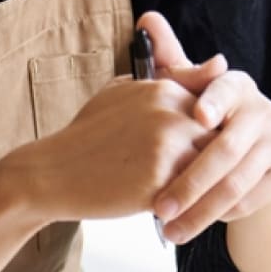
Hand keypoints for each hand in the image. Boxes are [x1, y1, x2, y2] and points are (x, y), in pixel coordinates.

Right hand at [10, 77, 206, 222]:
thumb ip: (174, 80)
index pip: (216, 113)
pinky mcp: (161, 179)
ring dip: (206, 184)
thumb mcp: (126, 93)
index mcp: (166, 90)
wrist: (50, 173)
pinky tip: (173, 208)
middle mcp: (171, 112)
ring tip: (184, 195)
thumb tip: (220, 63)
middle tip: (197, 180)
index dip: (209, 137)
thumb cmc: (91, 135)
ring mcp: (167, 145)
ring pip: (212, 169)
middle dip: (213, 162)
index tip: (195, 152)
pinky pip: (196, 194)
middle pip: (220, 141)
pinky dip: (191, 204)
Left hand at [137, 12, 270, 244]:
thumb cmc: (207, 118)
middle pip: (227, 150)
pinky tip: (197, 225)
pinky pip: (252, 199)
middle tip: (160, 208)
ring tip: (171, 230)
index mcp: (239, 86)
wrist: (253, 153)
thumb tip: (148, 17)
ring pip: (238, 183)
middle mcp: (265, 112)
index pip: (228, 88)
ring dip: (202, 211)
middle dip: (191, 183)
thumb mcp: (187, 91)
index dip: (214, 100)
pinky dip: (223, 215)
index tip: (196, 116)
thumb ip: (169, 59)